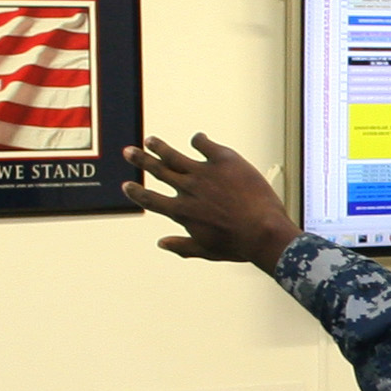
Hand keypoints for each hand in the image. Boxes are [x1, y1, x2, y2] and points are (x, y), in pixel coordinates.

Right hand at [121, 134, 299, 268]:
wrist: (263, 231)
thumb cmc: (239, 245)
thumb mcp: (207, 251)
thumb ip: (182, 247)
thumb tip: (161, 243)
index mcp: (182, 212)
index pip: (151, 200)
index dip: (136, 192)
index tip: (126, 185)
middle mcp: (188, 189)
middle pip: (158, 171)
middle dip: (141, 160)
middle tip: (129, 151)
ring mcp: (204, 172)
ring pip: (174, 155)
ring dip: (160, 147)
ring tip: (151, 140)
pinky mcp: (223, 160)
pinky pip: (204, 144)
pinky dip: (199, 140)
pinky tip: (198, 139)